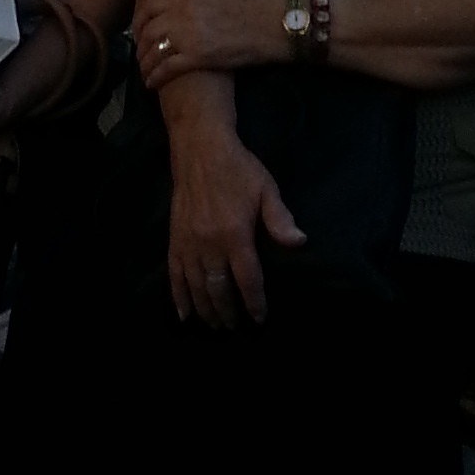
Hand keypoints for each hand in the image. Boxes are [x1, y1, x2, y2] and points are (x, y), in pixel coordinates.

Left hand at [140, 0, 277, 86]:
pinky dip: (156, 77)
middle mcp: (181, 14)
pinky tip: (153, 83)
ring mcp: (188, 37)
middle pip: (148, 31)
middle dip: (140, 45)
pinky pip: (167, 69)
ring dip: (145, 64)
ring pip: (154, 52)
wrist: (273, 22)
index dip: (139, 21)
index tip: (138, 31)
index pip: (149, 6)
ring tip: (145, 71)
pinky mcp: (198, 58)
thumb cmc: (249, 0)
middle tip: (141, 54)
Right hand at [165, 108, 305, 325]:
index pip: (247, 279)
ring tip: (215, 325)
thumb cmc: (238, 167)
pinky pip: (174, 274)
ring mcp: (189, 242)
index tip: (259, 318)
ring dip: (206, 309)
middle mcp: (210, 244)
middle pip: (219, 289)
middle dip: (228, 312)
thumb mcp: (265, 188)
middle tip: (235, 327)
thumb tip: (299, 242)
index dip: (254, 302)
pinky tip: (185, 314)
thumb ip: (280, 218)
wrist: (200, 147)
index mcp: (235, 234)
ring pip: (196, 287)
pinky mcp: (174, 238)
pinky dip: (179, 297)